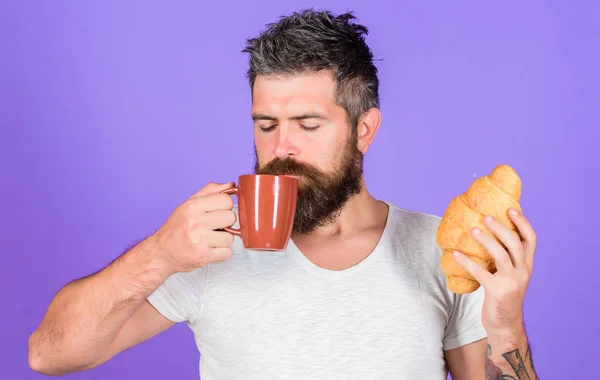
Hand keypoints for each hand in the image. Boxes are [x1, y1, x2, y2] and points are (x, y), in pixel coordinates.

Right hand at [150, 182, 237, 272]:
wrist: (161, 252)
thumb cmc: (176, 228)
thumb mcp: (188, 204)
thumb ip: (210, 192)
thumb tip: (231, 185)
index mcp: (193, 206)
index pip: (226, 200)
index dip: (225, 207)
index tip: (218, 212)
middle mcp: (195, 222)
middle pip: (231, 217)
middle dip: (226, 224)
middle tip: (214, 228)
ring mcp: (198, 240)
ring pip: (230, 237)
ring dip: (223, 241)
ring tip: (210, 240)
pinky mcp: (202, 256)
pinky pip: (227, 253)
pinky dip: (221, 253)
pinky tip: (210, 250)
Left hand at [452, 208, 536, 333]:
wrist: (505, 324)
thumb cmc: (503, 295)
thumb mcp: (509, 275)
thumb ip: (504, 258)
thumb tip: (484, 234)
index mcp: (527, 266)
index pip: (531, 240)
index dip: (523, 223)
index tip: (511, 209)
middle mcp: (523, 271)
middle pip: (515, 243)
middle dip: (501, 228)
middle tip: (486, 216)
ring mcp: (512, 282)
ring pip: (501, 255)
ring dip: (486, 240)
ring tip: (472, 230)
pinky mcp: (498, 291)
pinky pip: (480, 272)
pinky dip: (466, 261)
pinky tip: (455, 254)